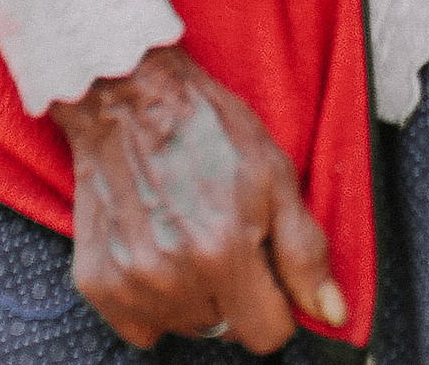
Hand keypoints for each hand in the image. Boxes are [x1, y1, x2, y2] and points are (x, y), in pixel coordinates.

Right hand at [51, 45, 344, 351]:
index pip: (268, 334)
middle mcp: (173, 278)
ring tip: (184, 233)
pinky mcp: (96, 281)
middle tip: (220, 234)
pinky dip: (151, 299)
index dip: (275, 301)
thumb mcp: (273, 173)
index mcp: (222, 252)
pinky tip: (155, 248)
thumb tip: (333, 314)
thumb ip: (305, 252)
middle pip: (225, 330)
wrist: (127, 94)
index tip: (263, 265)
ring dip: (192, 295)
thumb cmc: (204, 125)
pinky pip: (139, 325)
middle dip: (232, 293)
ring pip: (184, 327)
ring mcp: (130, 282)